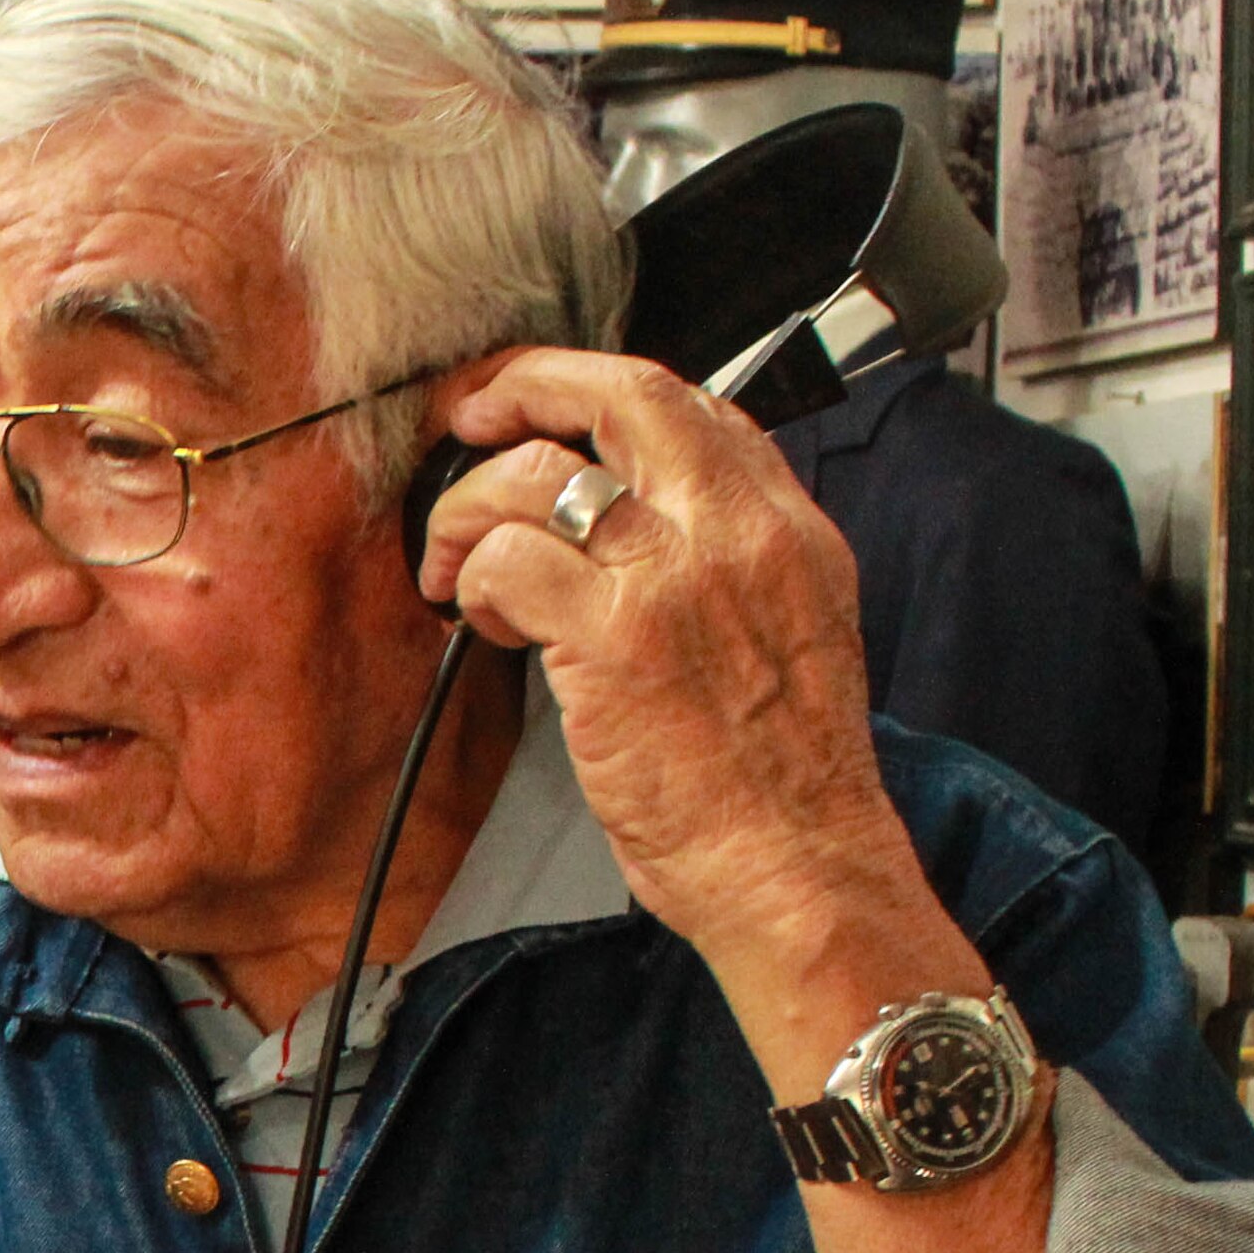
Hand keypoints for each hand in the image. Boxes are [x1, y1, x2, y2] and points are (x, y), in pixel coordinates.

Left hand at [412, 348, 920, 986]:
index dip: (603, 392)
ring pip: (537, 472)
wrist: (800, 870)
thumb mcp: (794, 638)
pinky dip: (471, 579)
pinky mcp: (615, 638)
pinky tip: (478, 622)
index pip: (697, 407)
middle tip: (470, 412)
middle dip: (527, 382)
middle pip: (626, 392)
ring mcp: (676, 577)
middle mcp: (740, 532)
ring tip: (453, 564)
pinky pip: (506, 558)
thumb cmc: (784, 786)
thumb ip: (731, 569)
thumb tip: (638, 531)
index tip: (550, 410)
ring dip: (468, 507)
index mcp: (790, 530)